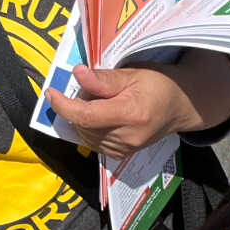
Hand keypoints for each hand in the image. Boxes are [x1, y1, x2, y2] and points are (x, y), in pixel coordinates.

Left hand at [46, 52, 229, 160]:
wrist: (179, 107)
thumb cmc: (158, 85)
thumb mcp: (132, 74)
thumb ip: (103, 79)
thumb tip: (76, 74)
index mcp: (130, 114)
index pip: (87, 116)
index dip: (64, 105)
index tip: (50, 92)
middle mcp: (126, 137)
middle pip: (83, 124)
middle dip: (76, 105)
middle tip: (89, 87)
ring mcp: (123, 150)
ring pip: (85, 134)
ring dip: (82, 117)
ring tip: (99, 100)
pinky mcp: (120, 155)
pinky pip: (92, 141)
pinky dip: (89, 127)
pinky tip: (101, 114)